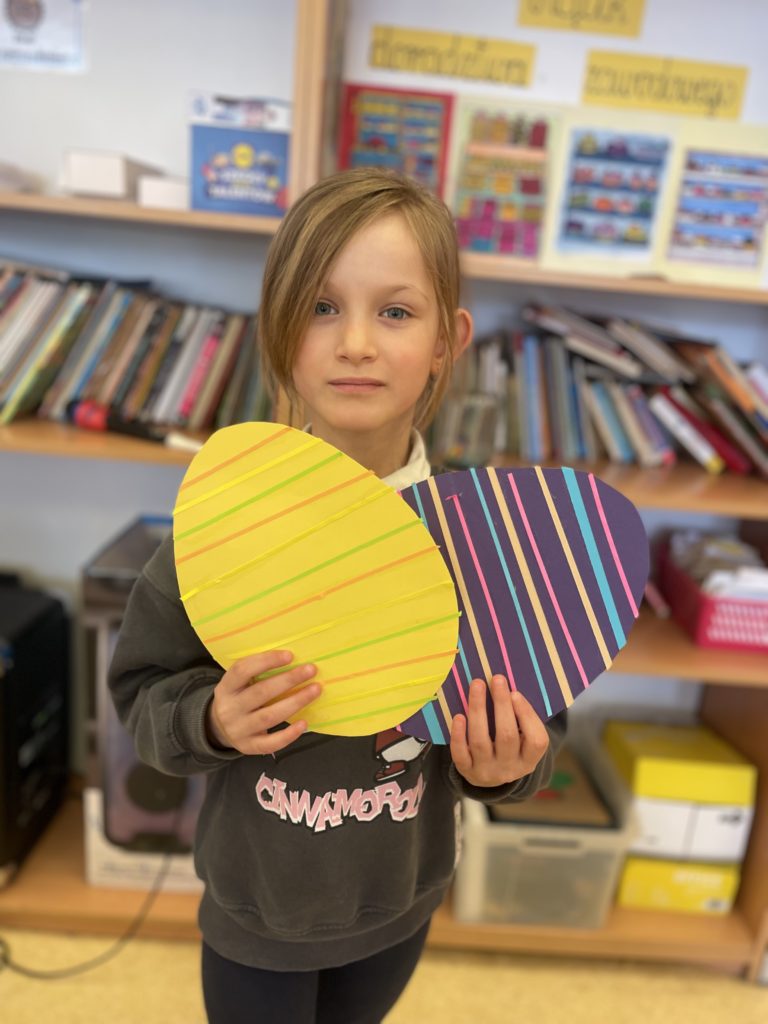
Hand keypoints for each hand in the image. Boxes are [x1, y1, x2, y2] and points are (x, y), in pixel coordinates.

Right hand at [206, 650, 320, 755]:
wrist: (219, 728)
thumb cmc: (238, 698)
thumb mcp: (238, 683)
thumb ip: (256, 672)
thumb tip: (292, 659)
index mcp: (226, 687)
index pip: (242, 670)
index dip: (266, 661)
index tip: (290, 655)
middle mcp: (229, 709)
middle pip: (260, 693)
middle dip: (288, 680)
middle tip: (311, 670)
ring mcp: (238, 730)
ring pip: (269, 716)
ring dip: (295, 702)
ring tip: (315, 690)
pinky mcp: (248, 746)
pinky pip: (270, 743)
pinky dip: (288, 734)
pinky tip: (304, 723)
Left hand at [450, 676, 548, 787]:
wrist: (489, 776)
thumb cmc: (509, 747)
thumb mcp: (523, 739)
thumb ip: (521, 718)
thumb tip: (507, 687)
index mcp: (529, 759)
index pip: (536, 741)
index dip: (527, 716)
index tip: (515, 693)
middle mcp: (510, 768)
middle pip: (507, 736)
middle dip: (502, 705)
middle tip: (497, 679)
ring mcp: (487, 771)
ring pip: (480, 741)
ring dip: (478, 711)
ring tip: (477, 686)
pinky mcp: (466, 771)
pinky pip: (460, 754)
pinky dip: (458, 735)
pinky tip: (459, 716)